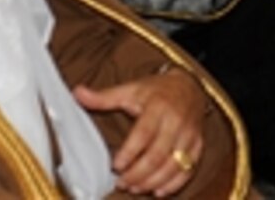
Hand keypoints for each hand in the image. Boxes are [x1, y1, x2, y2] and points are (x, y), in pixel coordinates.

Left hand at [73, 66, 206, 196]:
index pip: (144, 134)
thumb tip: (77, 93)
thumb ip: (104, 97)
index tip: (115, 166)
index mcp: (158, 107)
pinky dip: (174, 184)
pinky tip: (158, 191)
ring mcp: (189, 135)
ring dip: (153, 181)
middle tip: (122, 183)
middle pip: (158, 154)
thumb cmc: (157, 90)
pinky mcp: (198, 145)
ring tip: (135, 188)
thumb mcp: (131, 89)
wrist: (190, 86)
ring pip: (173, 165)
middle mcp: (176, 122)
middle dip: (138, 173)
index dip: (130, 153)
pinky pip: (189, 169)